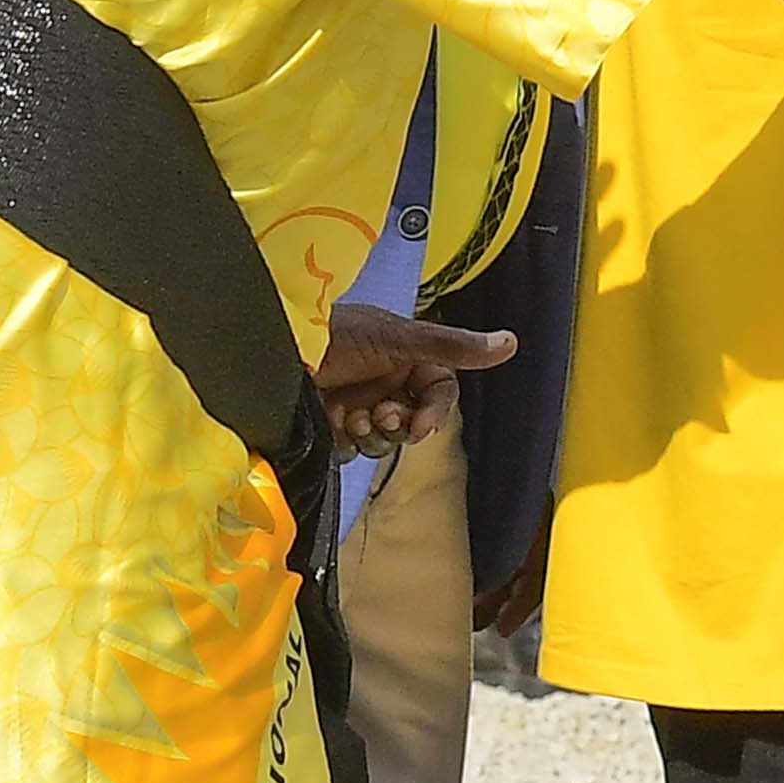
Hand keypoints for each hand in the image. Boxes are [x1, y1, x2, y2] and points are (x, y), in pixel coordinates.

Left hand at [319, 301, 511, 448]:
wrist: (272, 350)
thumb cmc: (336, 332)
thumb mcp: (398, 338)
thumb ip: (453, 346)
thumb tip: (511, 342)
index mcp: (403, 357)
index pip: (439, 392)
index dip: (435, 411)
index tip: (421, 425)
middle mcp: (382, 381)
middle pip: (414, 420)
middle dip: (401, 423)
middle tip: (382, 417)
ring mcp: (354, 403)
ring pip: (383, 438)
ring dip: (373, 433)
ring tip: (350, 417)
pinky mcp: (327, 424)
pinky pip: (351, 449)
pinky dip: (345, 442)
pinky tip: (332, 424)